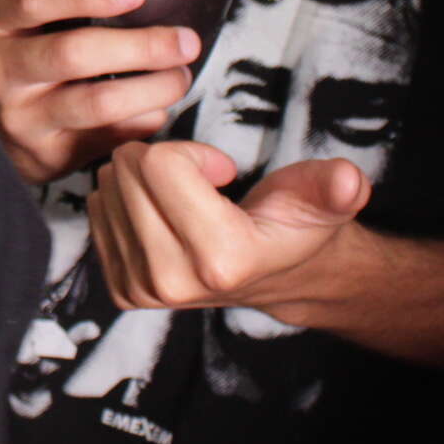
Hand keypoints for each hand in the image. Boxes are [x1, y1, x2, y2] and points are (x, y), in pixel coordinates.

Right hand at [0, 0, 198, 183]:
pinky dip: (143, 120)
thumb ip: (66, 0)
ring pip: (97, 103)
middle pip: (71, 53)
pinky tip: (156, 107)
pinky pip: (108, 136)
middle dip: (140, 46)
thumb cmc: (23, 52)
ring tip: (180, 76)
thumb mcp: (23, 16)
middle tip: (184, 41)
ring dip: (152, 88)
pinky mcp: (44, 154)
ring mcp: (18, 117)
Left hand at [87, 140, 368, 314]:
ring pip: (106, 186)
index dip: (192, 152)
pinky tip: (160, 214)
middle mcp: (174, 282)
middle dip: (161, 159)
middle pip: (127, 171)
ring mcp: (142, 290)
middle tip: (197, 180)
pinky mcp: (120, 290)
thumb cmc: (293, 228)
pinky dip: (123, 199)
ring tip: (181, 199)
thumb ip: (333, 188)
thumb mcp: (322, 200)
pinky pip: (95, 209)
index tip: (220, 170)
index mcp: (221, 258)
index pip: (159, 164)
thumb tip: (347, 181)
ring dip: (140, 179)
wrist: (277, 277)